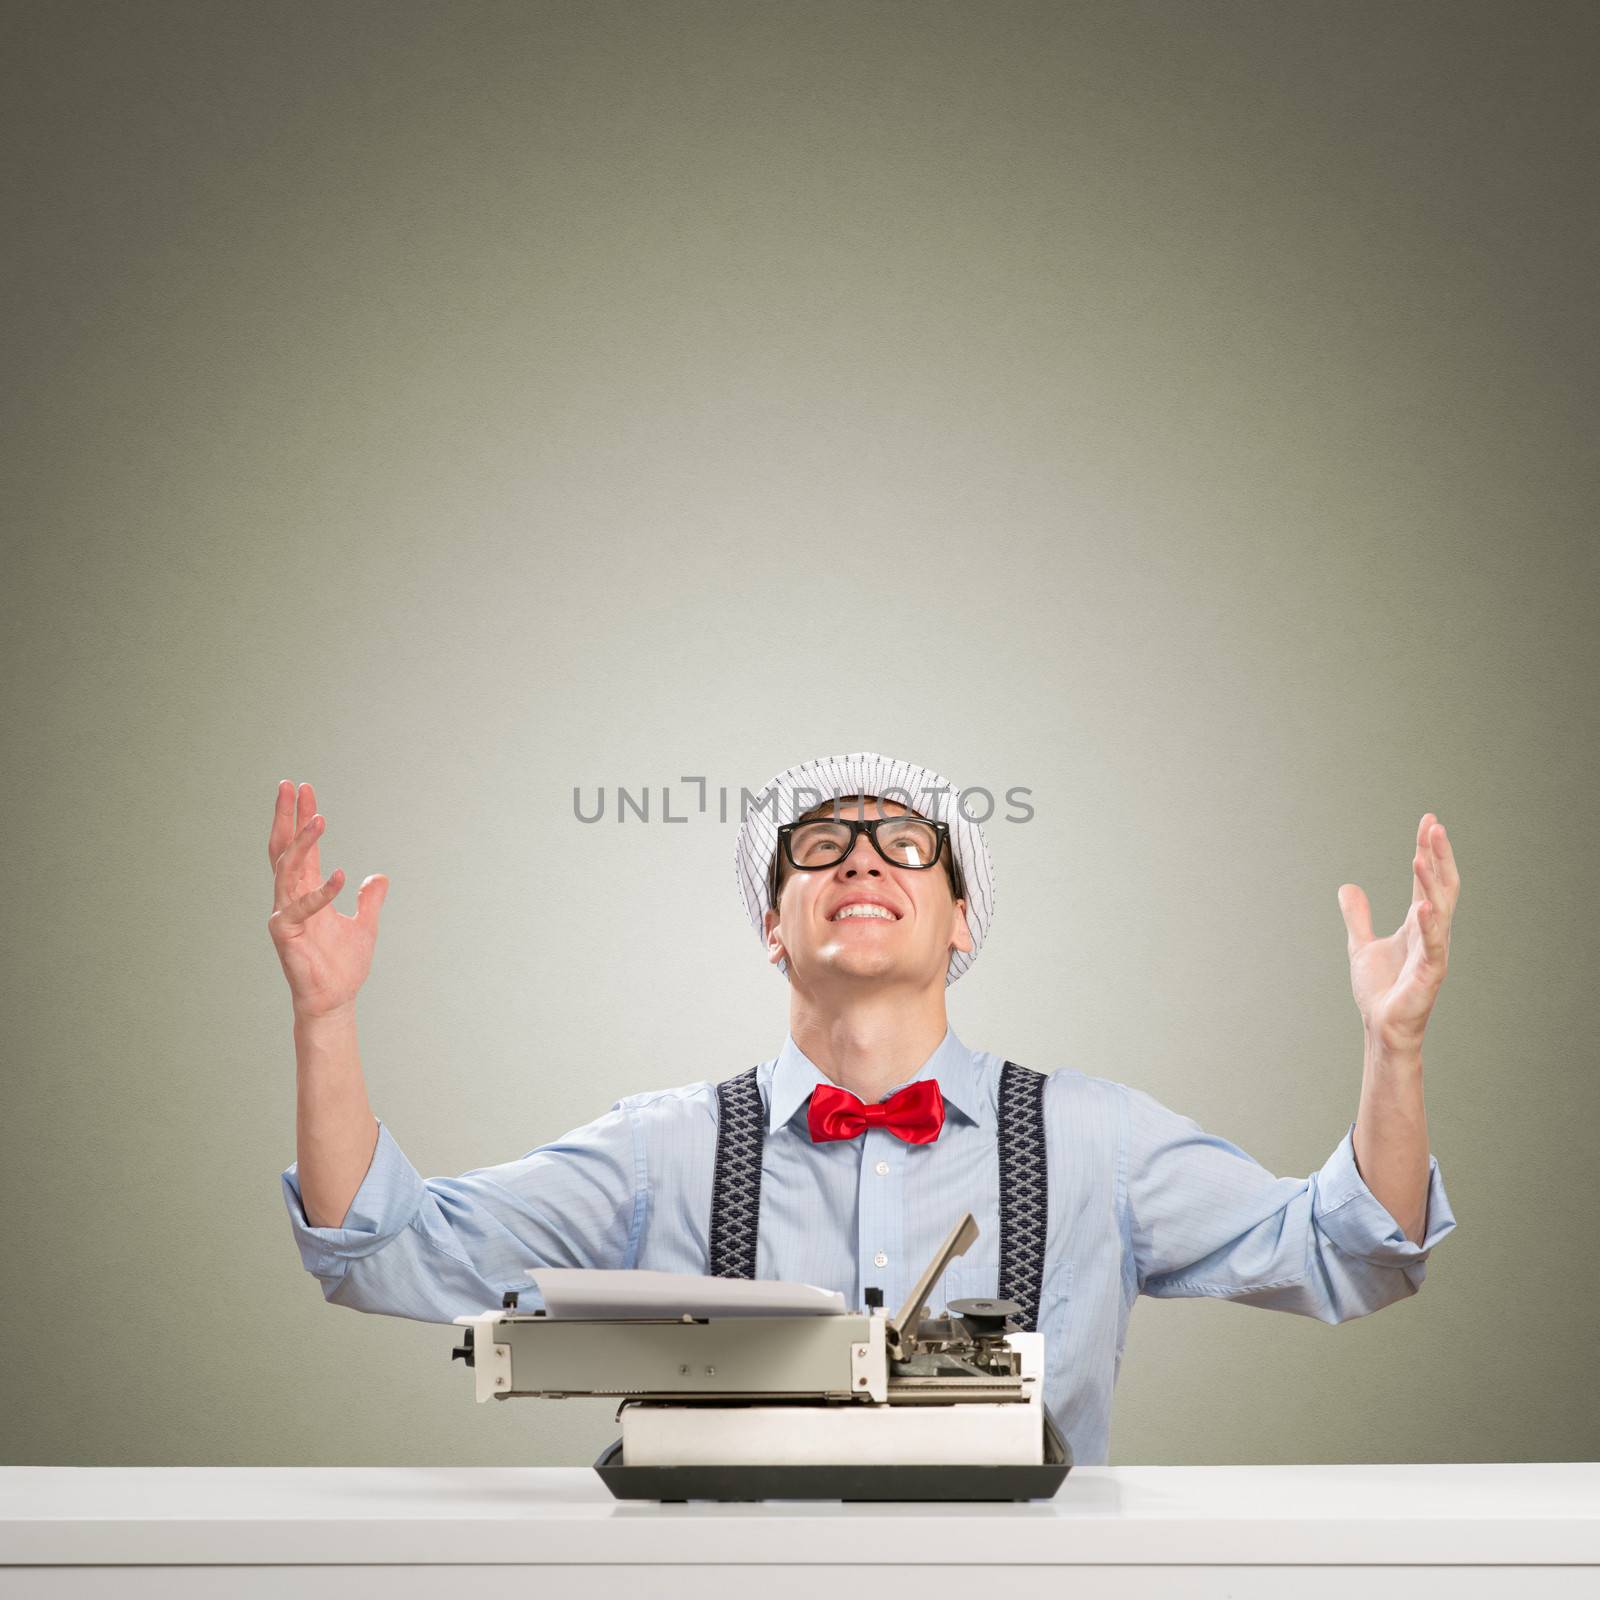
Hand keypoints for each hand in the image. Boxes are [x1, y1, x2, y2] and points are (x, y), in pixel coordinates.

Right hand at [265, 780, 387, 1018]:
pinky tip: (342, 875)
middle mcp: (291, 897)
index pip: (302, 847)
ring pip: (288, 868)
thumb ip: (370, 900)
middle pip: (283, 848)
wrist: (336, 999)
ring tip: (319, 817)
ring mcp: (285, 913)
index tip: (304, 790)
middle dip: (286, 816)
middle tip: (289, 784)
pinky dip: (321, 891)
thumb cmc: (343, 965)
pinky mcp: (285, 932)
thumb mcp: (365, 925)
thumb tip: (378, 877)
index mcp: (307, 891)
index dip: (301, 818)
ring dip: (304, 842)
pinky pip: (300, 906)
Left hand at [1338, 813, 1459, 1056]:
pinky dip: (1429, 924)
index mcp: (1418, 923)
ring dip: (1431, 881)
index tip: (1428, 821)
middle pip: (1441, 886)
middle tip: (1435, 826)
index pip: (1425, 879)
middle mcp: (1431, 932)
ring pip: (1439, 909)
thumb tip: (1347, 886)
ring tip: (1422, 854)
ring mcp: (1434, 951)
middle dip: (1438, 856)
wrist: (1381, 1027)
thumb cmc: (1380, 989)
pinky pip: (1432, 945)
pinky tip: (1424, 904)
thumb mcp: (1360, 944)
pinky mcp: (1430, 973)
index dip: (1427, 851)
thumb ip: (1357, 916)